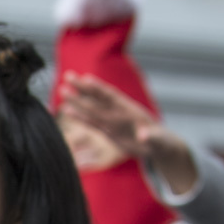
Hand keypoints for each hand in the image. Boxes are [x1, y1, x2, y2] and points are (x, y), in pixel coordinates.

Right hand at [59, 73, 196, 195]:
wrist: (159, 147)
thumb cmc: (161, 142)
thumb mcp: (159, 140)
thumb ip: (151, 136)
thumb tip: (144, 135)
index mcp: (130, 110)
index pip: (111, 96)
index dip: (99, 88)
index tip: (85, 78)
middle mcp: (118, 112)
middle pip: (97, 98)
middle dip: (82, 88)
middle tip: (66, 76)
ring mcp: (112, 120)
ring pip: (91, 108)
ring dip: (77, 100)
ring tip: (62, 90)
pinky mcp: (108, 131)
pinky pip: (91, 122)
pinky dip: (80, 116)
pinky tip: (67, 110)